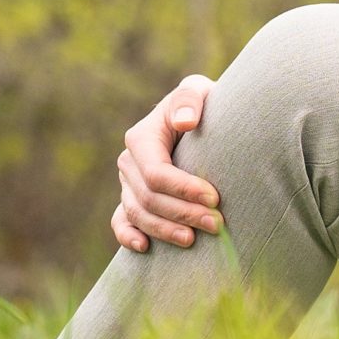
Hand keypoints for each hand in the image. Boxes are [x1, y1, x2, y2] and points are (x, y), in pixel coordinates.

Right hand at [112, 74, 220, 252]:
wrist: (202, 119)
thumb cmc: (203, 104)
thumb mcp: (198, 91)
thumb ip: (190, 99)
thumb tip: (184, 122)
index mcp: (141, 138)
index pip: (157, 173)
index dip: (183, 189)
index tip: (215, 198)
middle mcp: (129, 163)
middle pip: (149, 198)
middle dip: (183, 213)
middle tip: (217, 224)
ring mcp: (127, 183)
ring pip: (138, 214)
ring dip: (165, 230)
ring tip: (194, 240)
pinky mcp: (131, 199)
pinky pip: (121, 221)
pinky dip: (128, 236)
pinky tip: (145, 247)